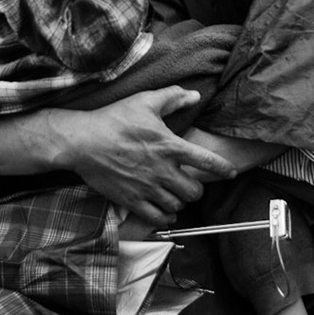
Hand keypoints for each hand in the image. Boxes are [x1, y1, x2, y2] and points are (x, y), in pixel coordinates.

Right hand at [53, 87, 235, 226]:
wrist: (83, 141)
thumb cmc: (114, 119)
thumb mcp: (145, 101)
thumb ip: (173, 98)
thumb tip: (194, 96)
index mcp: (170, 146)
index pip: (208, 162)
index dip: (224, 169)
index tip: (230, 172)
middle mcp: (163, 170)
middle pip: (195, 191)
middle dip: (195, 188)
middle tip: (189, 182)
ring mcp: (148, 188)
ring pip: (177, 206)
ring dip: (179, 201)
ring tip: (174, 194)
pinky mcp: (132, 201)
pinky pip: (158, 218)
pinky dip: (165, 217)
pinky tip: (163, 210)